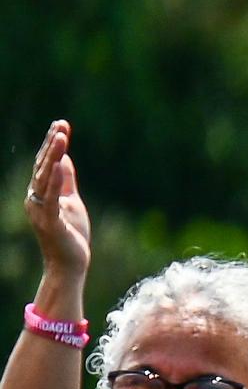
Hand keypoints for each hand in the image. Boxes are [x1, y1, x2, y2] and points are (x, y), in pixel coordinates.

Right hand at [24, 119, 86, 295]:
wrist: (70, 264)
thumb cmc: (71, 234)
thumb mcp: (71, 201)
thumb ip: (66, 181)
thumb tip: (64, 159)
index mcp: (41, 192)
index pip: (45, 163)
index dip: (52, 144)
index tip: (61, 124)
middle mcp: (35, 198)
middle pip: (43, 166)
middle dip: (52, 144)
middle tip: (61, 124)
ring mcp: (41, 209)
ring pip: (45, 178)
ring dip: (53, 156)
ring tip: (61, 137)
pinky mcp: (50, 222)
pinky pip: (51, 198)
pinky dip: (56, 181)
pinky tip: (62, 164)